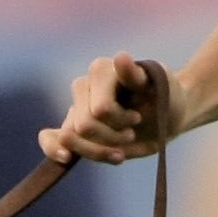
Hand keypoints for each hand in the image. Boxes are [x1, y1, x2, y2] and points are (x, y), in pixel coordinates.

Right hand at [45, 53, 173, 163]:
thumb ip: (136, 75)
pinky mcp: (74, 129)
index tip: (138, 118)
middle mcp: (85, 86)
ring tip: (120, 153)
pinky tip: (67, 158)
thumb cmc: (167, 97)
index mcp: (102, 70)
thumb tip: (120, 57)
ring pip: (70, 137)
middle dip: (110, 138)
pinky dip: (53, 149)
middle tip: (132, 133)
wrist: (168, 116)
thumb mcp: (161, 85)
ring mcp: (77, 108)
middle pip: (84, 125)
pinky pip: (49, 138)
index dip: (118, 120)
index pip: (99, 108)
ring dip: (98, 151)